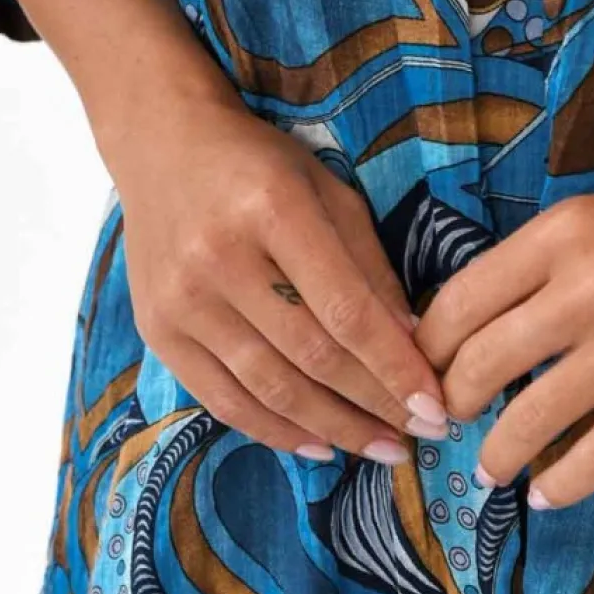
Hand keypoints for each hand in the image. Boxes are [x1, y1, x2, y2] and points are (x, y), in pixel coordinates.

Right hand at [110, 84, 447, 463]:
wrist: (161, 145)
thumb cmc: (260, 165)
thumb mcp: (328, 191)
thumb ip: (368, 264)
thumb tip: (413, 343)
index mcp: (274, 210)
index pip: (346, 309)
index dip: (394, 366)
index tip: (437, 405)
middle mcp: (220, 259)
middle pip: (311, 356)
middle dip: (375, 404)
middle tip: (423, 434)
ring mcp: (181, 301)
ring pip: (268, 388)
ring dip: (333, 429)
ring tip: (381, 448)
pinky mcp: (157, 332)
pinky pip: (222, 399)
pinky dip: (275, 430)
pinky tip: (319, 446)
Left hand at [416, 164, 593, 507]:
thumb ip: (536, 268)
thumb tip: (461, 332)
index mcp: (562, 233)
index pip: (458, 303)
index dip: (426, 352)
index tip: (422, 375)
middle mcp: (590, 285)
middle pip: (480, 365)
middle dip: (451, 407)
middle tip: (450, 424)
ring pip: (529, 420)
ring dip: (496, 456)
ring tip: (491, 469)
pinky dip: (559, 485)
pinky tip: (547, 493)